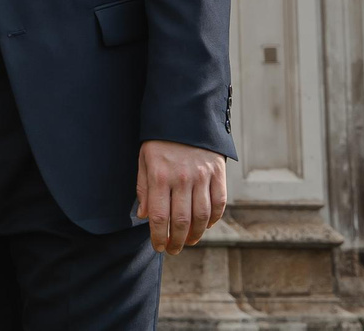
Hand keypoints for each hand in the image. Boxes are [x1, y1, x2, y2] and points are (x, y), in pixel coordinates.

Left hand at [134, 140, 227, 254]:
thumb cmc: (161, 139)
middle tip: (173, 250)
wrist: (186, 114)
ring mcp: (202, 175)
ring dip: (196, 235)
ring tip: (189, 241)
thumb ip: (144, 188)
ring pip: (202, 216)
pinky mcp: (218, 172)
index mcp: (160, 176)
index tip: (159, 247)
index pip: (160, 217)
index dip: (159, 237)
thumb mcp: (144, 159)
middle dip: (177, 241)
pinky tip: (206, 225)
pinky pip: (219, 202)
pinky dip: (214, 218)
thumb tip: (144, 216)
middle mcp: (182, 178)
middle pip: (182, 221)